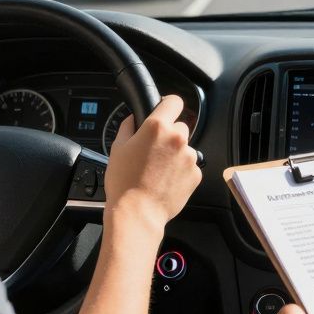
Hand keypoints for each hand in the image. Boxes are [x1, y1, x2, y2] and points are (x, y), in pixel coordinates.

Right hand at [103, 95, 201, 231]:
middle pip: (179, 127)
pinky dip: (180, 171)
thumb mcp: (118, 148)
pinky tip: (165, 181)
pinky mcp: (196, 174)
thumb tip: (135, 118)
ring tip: (158, 171)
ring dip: (175, 155)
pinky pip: (189, 166)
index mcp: (157, 127)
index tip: (165, 112)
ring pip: (184, 148)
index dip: (168, 106)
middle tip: (153, 151)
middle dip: (168, 136)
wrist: (138, 213)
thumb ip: (128, 126)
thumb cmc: (124, 183)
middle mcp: (177, 138)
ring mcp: (189, 157)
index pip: (174, 101)